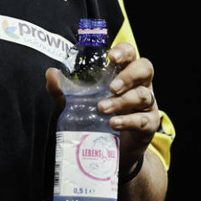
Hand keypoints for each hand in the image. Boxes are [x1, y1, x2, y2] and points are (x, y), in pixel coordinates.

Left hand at [46, 42, 160, 174]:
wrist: (110, 149)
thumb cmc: (96, 115)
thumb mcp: (76, 102)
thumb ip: (62, 89)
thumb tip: (51, 73)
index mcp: (123, 72)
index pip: (130, 53)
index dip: (124, 51)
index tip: (112, 58)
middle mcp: (139, 84)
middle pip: (145, 69)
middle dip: (129, 75)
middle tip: (111, 87)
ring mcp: (147, 104)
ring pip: (142, 95)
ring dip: (122, 101)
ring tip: (102, 109)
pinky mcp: (149, 124)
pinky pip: (144, 120)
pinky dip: (128, 120)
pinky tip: (113, 123)